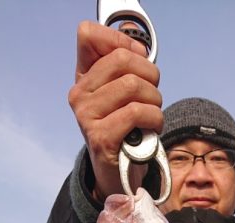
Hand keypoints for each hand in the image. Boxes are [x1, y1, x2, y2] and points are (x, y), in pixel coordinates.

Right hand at [68, 21, 162, 199]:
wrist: (119, 174)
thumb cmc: (126, 131)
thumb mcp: (124, 94)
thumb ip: (128, 66)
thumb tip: (139, 48)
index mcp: (83, 77)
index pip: (89, 34)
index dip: (121, 42)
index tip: (138, 61)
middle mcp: (79, 94)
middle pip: (121, 59)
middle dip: (149, 75)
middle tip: (153, 96)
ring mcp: (87, 116)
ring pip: (133, 86)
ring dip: (155, 101)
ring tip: (152, 116)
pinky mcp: (100, 137)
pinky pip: (136, 112)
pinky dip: (154, 119)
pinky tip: (151, 129)